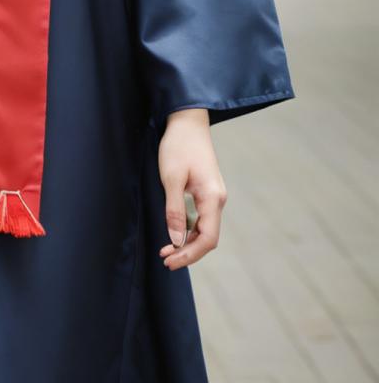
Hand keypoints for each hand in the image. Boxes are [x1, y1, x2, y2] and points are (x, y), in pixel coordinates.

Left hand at [157, 107, 226, 270]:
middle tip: (165, 259)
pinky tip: (175, 232)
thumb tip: (176, 241)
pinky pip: (201, 218)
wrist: (187, 122)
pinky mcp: (207, 191)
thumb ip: (174, 211)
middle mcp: (217, 200)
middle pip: (207, 238)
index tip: (169, 260)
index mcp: (212, 198)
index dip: (189, 255)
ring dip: (188, 243)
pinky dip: (189, 230)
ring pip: (205, 229)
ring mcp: (214, 196)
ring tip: (167, 249)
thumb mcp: (171, 178)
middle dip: (187, 252)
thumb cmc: (178, 146)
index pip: (207, 239)